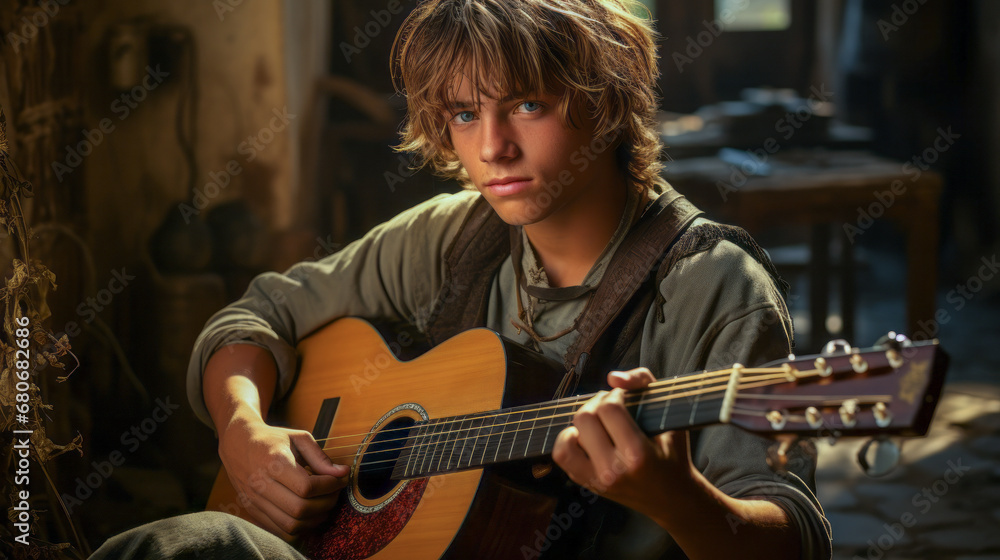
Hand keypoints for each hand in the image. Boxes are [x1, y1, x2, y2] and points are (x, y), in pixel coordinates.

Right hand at [218, 415, 348, 538]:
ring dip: (315, 518)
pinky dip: (300, 527)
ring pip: (291, 524)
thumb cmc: (272, 439)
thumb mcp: (298, 438)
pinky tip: (310, 513)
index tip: (339, 479)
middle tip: (335, 492)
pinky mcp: (253, 511)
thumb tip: (342, 473)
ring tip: (325, 503)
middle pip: (300, 509)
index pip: (306, 487)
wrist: (238, 443)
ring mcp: (255, 500)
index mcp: (273, 462)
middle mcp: (261, 484)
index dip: (329, 486)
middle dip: (326, 503)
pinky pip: (280, 531)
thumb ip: (320, 457)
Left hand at [552, 367, 696, 516]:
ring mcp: (596, 480)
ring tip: (598, 423)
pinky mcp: (586, 484)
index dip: (615, 395)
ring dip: (581, 424)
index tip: (624, 398)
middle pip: (584, 418)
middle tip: (612, 408)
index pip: (609, 408)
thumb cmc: (672, 453)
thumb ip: (643, 383)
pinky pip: (561, 455)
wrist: (671, 497)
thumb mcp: (668, 416)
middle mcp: (613, 470)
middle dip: (597, 404)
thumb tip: (613, 377)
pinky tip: (585, 437)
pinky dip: (569, 440)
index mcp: (637, 455)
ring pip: (567, 437)